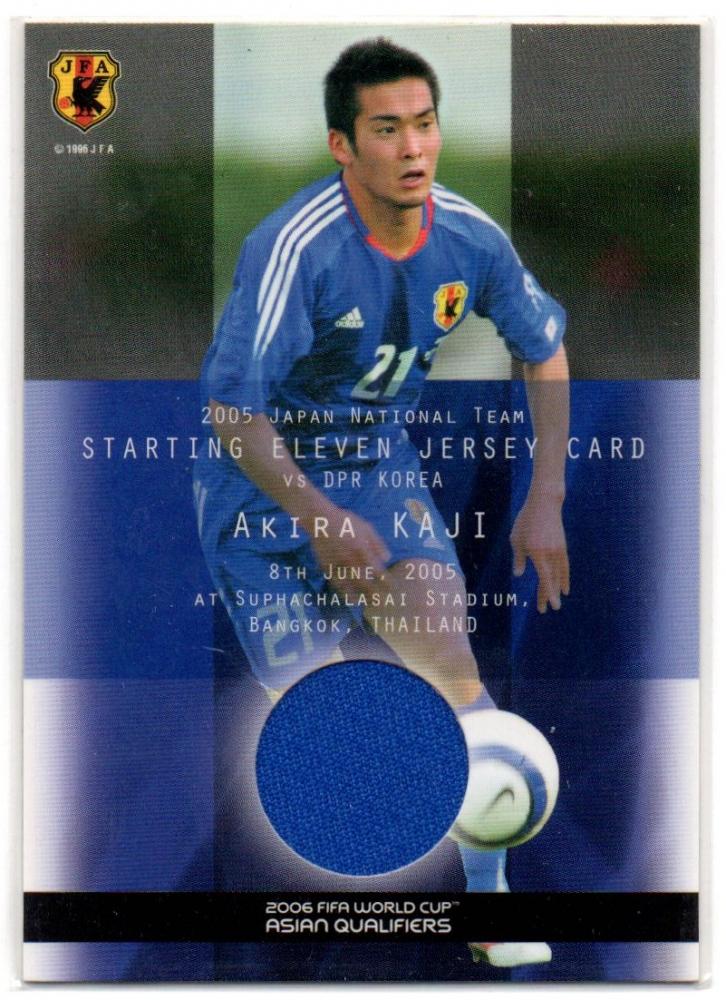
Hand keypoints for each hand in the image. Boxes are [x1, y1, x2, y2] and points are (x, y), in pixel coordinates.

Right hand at [307, 506, 390, 599]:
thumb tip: (387, 558)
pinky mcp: (327, 567)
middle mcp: (350, 560)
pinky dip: (344, 592)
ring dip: (361, 596)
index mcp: (362, 549)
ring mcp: (337, 565)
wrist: (320, 520)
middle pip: (365, 582)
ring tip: (368, 603)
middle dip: (376, 594)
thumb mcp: (366, 527)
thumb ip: (377, 543)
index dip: (386, 581)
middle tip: (384, 601)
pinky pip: (337, 583)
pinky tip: (350, 597)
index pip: (377, 571)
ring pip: (351, 586)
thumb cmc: (345, 521)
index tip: (392, 588)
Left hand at [510, 492, 569, 612]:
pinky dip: (564, 577)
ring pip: (559, 575)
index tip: (551, 606)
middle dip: (548, 595)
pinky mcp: (562, 547)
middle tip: (546, 610)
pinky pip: (564, 567)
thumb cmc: (526, 520)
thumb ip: (518, 558)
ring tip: (557, 600)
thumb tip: (517, 575)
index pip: (544, 578)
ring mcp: (559, 551)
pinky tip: (564, 586)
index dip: (548, 594)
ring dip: (557, 588)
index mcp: (538, 554)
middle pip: (552, 580)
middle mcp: (551, 554)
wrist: (545, 504)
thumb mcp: (516, 539)